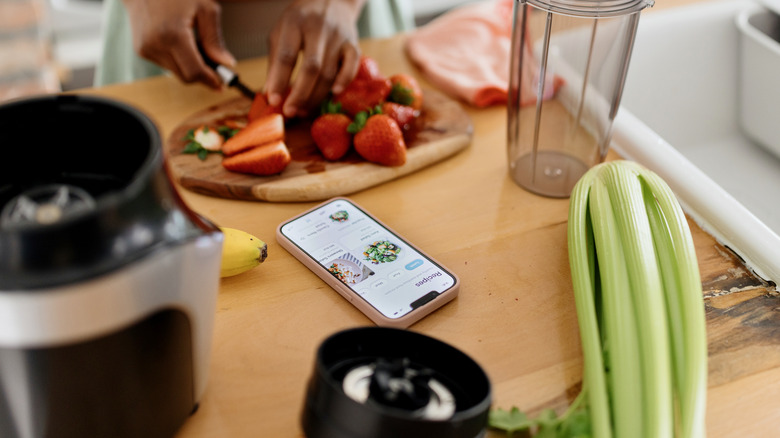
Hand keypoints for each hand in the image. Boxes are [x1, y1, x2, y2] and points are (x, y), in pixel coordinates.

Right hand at [122, 0, 235, 88]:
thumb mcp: (204, 9)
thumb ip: (215, 40)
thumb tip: (226, 63)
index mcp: (173, 35)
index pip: (195, 72)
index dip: (211, 80)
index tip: (222, 84)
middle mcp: (156, 45)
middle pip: (186, 77)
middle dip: (202, 75)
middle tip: (215, 66)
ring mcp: (146, 49)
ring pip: (176, 72)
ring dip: (189, 65)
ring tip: (193, 42)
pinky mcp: (141, 50)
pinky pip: (166, 64)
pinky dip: (177, 59)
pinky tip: (179, 40)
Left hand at [265, 0, 365, 117]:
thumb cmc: (301, 21)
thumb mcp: (281, 33)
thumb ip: (275, 62)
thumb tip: (269, 93)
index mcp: (295, 23)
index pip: (287, 56)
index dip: (280, 81)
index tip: (274, 101)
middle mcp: (318, 28)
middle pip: (311, 67)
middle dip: (300, 94)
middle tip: (290, 112)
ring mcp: (338, 36)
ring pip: (329, 72)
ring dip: (316, 96)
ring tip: (304, 111)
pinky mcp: (353, 43)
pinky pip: (352, 66)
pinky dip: (344, 81)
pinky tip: (333, 94)